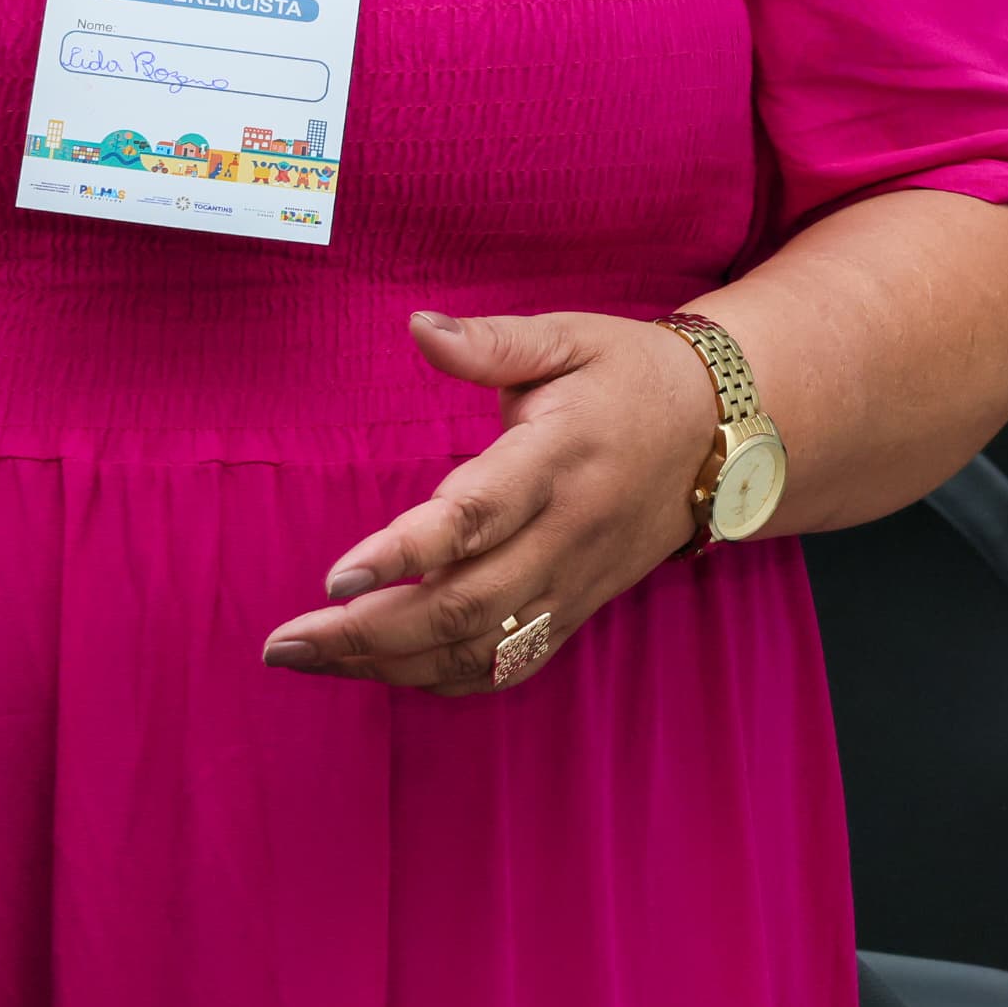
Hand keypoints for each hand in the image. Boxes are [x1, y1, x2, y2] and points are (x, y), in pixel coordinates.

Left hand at [263, 311, 719, 693]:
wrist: (722, 435)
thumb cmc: (632, 376)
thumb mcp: (571, 338)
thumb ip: (491, 342)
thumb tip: (417, 326)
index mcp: (560, 458)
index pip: (480, 516)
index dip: (408, 551)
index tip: (337, 574)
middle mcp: (568, 532)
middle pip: (466, 605)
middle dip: (369, 632)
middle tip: (285, 642)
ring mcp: (575, 581)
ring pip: (480, 646)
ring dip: (390, 664)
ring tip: (311, 658)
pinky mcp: (578, 607)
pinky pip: (509, 664)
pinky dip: (443, 679)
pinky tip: (382, 672)